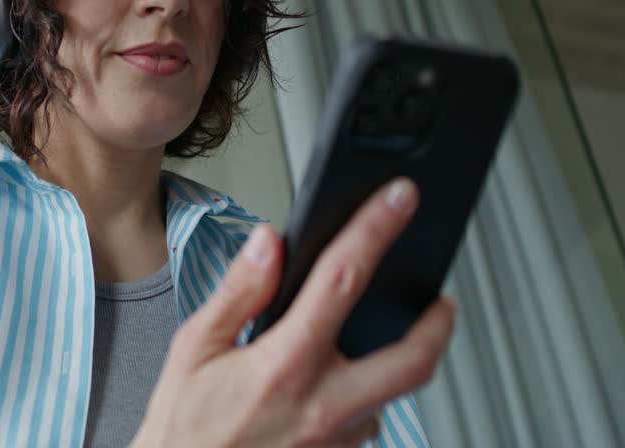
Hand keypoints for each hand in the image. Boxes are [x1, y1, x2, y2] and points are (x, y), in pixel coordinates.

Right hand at [130, 178, 455, 447]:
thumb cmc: (183, 430)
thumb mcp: (195, 349)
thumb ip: (239, 292)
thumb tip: (267, 244)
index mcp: (284, 365)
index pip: (344, 280)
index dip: (376, 229)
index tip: (399, 200)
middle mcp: (323, 407)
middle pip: (412, 360)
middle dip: (437, 325)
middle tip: (441, 301)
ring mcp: (336, 442)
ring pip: (391, 396)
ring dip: (393, 365)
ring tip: (385, 341)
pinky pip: (366, 424)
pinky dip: (362, 399)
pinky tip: (338, 386)